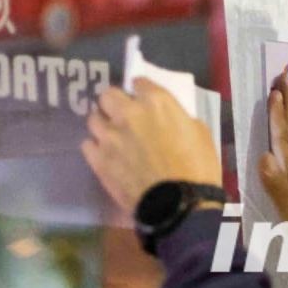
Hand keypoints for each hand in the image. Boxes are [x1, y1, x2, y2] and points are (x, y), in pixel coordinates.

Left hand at [82, 79, 221, 215]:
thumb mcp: (200, 134)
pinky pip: (88, 144)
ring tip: (114, 138)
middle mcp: (127, 113)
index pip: (139, 81)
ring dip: (104, 125)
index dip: (142, 91)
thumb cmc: (199, 168)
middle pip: (108, 95)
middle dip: (115, 103)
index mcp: (156, 102)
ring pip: (93, 118)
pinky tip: (108, 156)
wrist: (179, 205)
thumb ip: (178, 118)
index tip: (145, 100)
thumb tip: (169, 118)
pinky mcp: (98, 159)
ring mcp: (109, 136)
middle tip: (124, 117)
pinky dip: (97, 148)